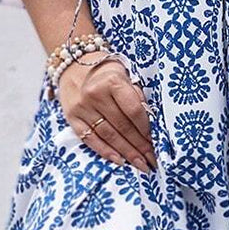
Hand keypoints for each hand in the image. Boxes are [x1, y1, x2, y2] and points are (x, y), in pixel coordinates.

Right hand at [57, 54, 157, 171]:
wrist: (73, 64)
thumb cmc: (105, 71)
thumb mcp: (124, 75)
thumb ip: (135, 95)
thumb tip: (150, 120)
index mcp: (112, 81)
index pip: (133, 110)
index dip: (146, 129)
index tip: (156, 142)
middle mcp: (95, 95)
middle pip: (122, 126)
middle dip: (140, 146)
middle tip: (152, 160)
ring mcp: (82, 108)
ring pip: (108, 135)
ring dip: (127, 153)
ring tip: (141, 164)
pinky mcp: (72, 118)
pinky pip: (90, 139)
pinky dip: (105, 151)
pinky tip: (119, 161)